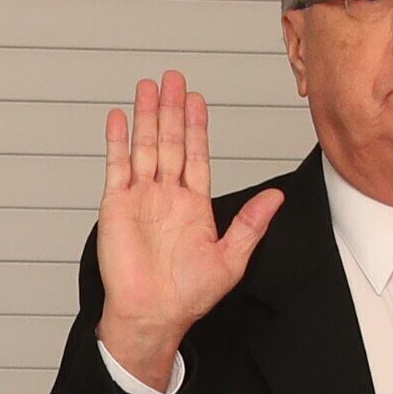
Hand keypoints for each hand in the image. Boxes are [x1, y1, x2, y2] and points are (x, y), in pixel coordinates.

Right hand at [92, 74, 279, 387]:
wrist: (151, 315)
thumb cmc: (187, 295)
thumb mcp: (230, 259)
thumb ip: (250, 224)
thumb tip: (276, 196)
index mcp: (195, 204)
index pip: (197, 154)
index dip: (197, 126)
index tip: (197, 99)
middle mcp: (167, 195)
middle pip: (170, 142)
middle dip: (172, 109)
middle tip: (173, 78)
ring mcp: (141, 198)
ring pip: (145, 147)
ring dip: (146, 116)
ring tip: (148, 87)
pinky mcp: (116, 206)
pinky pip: (116, 167)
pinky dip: (117, 142)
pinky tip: (118, 118)